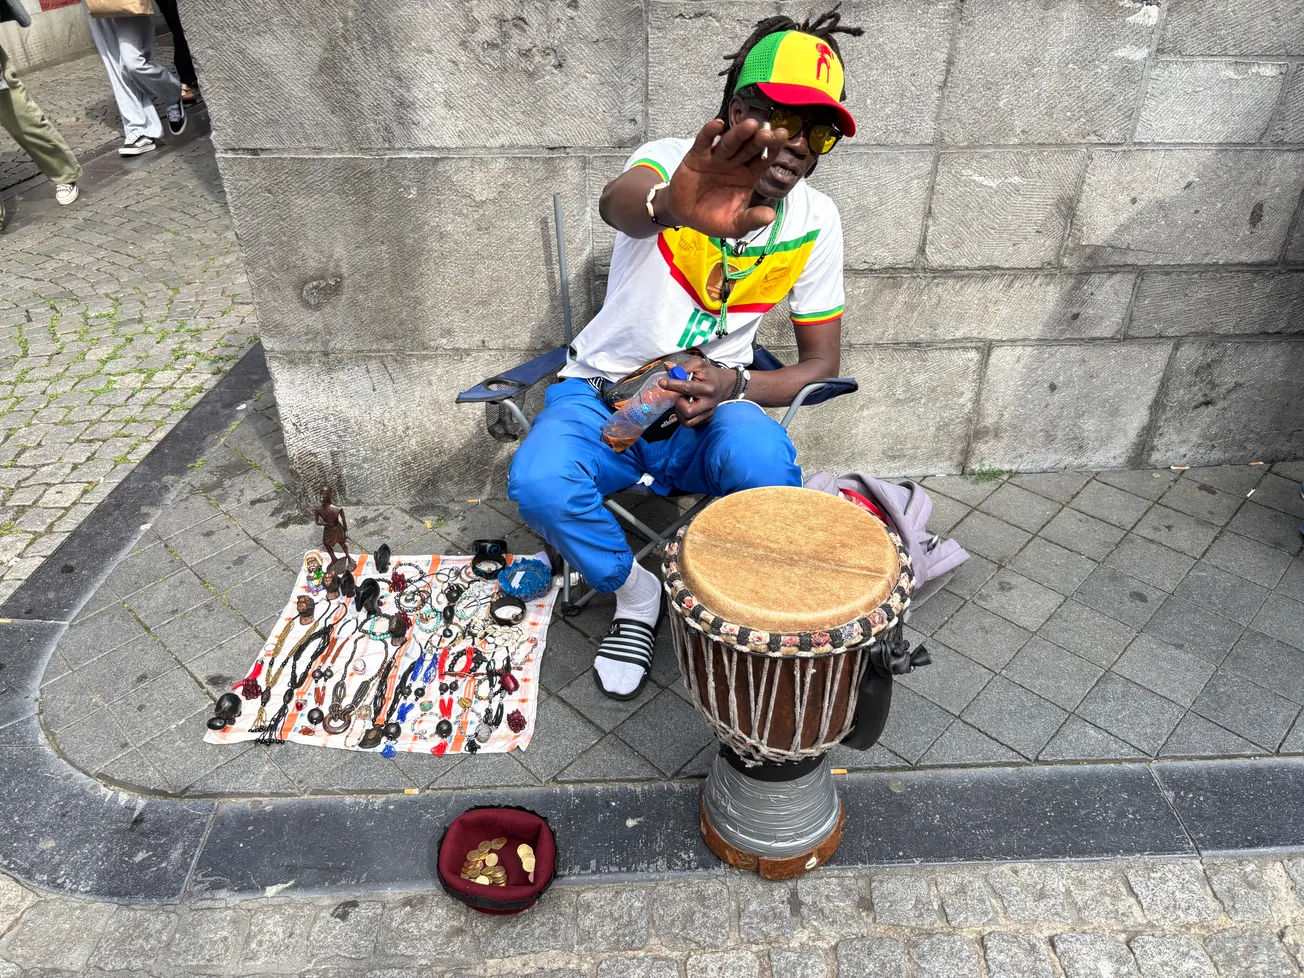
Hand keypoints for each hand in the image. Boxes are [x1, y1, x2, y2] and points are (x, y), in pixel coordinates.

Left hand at [661, 360, 736, 428]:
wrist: (724, 385)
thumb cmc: (710, 374)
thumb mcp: (698, 364)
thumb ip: (683, 366)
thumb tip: (668, 367)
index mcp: (708, 388)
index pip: (687, 388)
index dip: (672, 385)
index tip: (662, 382)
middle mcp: (709, 403)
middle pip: (688, 411)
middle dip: (679, 404)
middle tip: (680, 397)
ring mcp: (708, 413)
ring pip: (688, 422)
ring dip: (680, 412)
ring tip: (682, 402)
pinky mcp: (706, 419)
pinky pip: (690, 424)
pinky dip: (684, 417)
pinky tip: (685, 407)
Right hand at [662, 118, 788, 238]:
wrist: (685, 215)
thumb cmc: (714, 218)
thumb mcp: (735, 225)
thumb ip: (751, 220)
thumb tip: (771, 217)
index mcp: (748, 176)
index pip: (763, 160)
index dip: (772, 149)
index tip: (782, 137)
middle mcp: (735, 163)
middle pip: (749, 148)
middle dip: (758, 140)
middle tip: (767, 132)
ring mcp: (716, 157)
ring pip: (729, 143)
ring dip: (739, 133)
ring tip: (750, 125)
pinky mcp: (697, 156)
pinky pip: (703, 142)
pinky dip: (709, 132)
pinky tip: (717, 125)